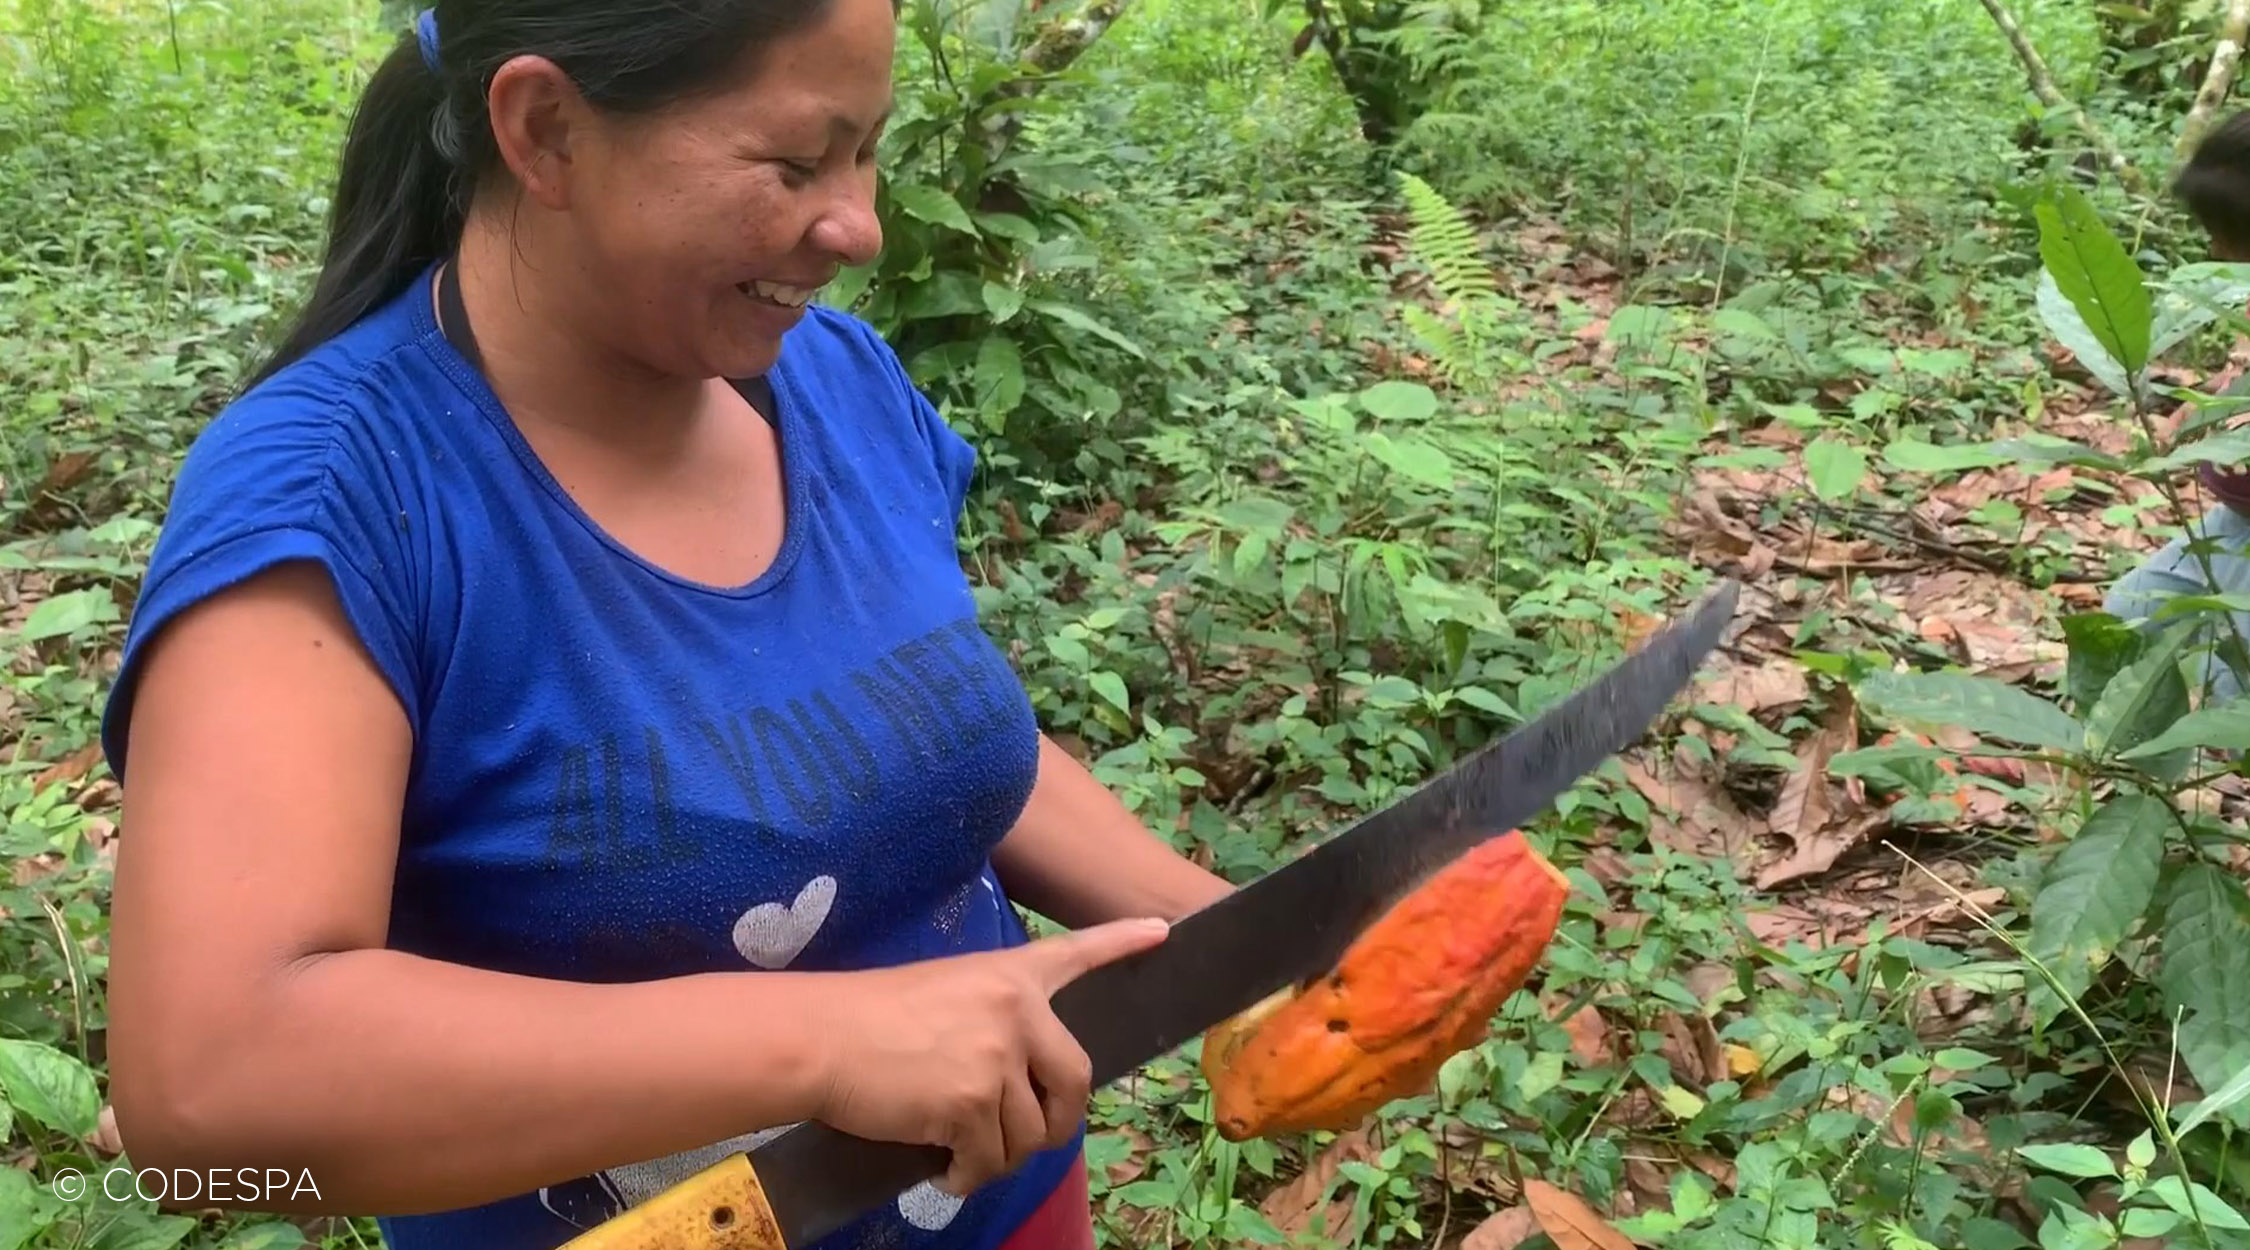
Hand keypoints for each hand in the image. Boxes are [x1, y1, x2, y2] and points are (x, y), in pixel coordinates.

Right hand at [811, 917, 1169, 1194]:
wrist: (821, 1038)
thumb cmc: (867, 1015)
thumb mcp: (944, 991)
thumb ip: (993, 1021)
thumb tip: (1018, 1083)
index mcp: (1009, 976)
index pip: (1076, 954)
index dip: (1121, 943)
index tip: (1160, 932)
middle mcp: (1016, 1011)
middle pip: (1074, 1081)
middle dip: (1058, 1120)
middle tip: (1027, 1136)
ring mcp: (997, 1058)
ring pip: (1031, 1132)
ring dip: (999, 1153)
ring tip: (960, 1148)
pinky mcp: (973, 1104)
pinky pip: (990, 1159)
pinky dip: (968, 1176)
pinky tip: (945, 1170)